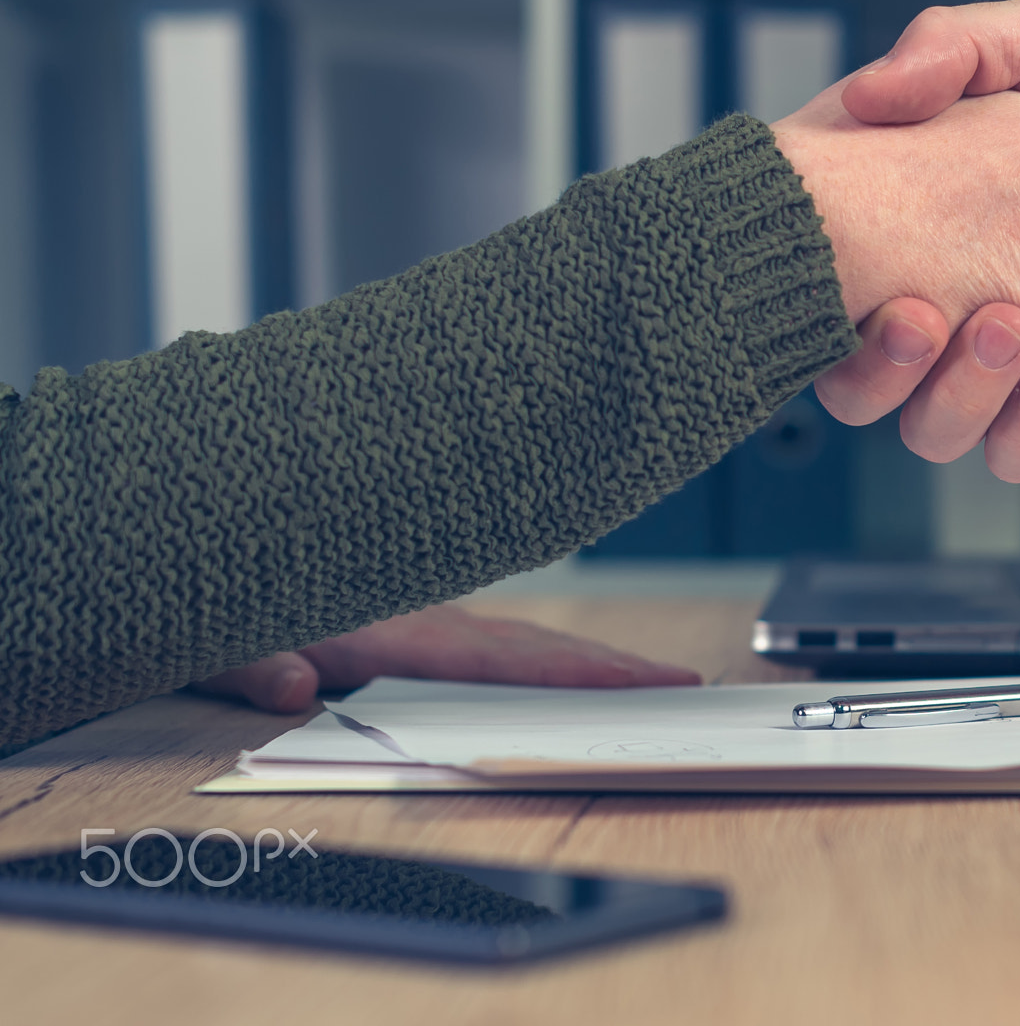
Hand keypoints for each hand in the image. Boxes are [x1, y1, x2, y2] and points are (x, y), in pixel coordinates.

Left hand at [190, 603, 700, 713]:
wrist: (166, 506)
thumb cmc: (187, 567)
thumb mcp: (205, 627)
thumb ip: (248, 657)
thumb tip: (295, 686)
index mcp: (379, 618)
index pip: (501, 656)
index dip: (582, 672)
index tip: (652, 680)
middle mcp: (405, 608)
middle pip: (524, 642)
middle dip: (605, 664)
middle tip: (679, 679)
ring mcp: (403, 603)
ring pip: (502, 632)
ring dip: (567, 655)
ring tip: (629, 674)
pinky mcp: (387, 608)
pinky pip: (468, 630)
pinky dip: (516, 646)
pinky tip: (537, 655)